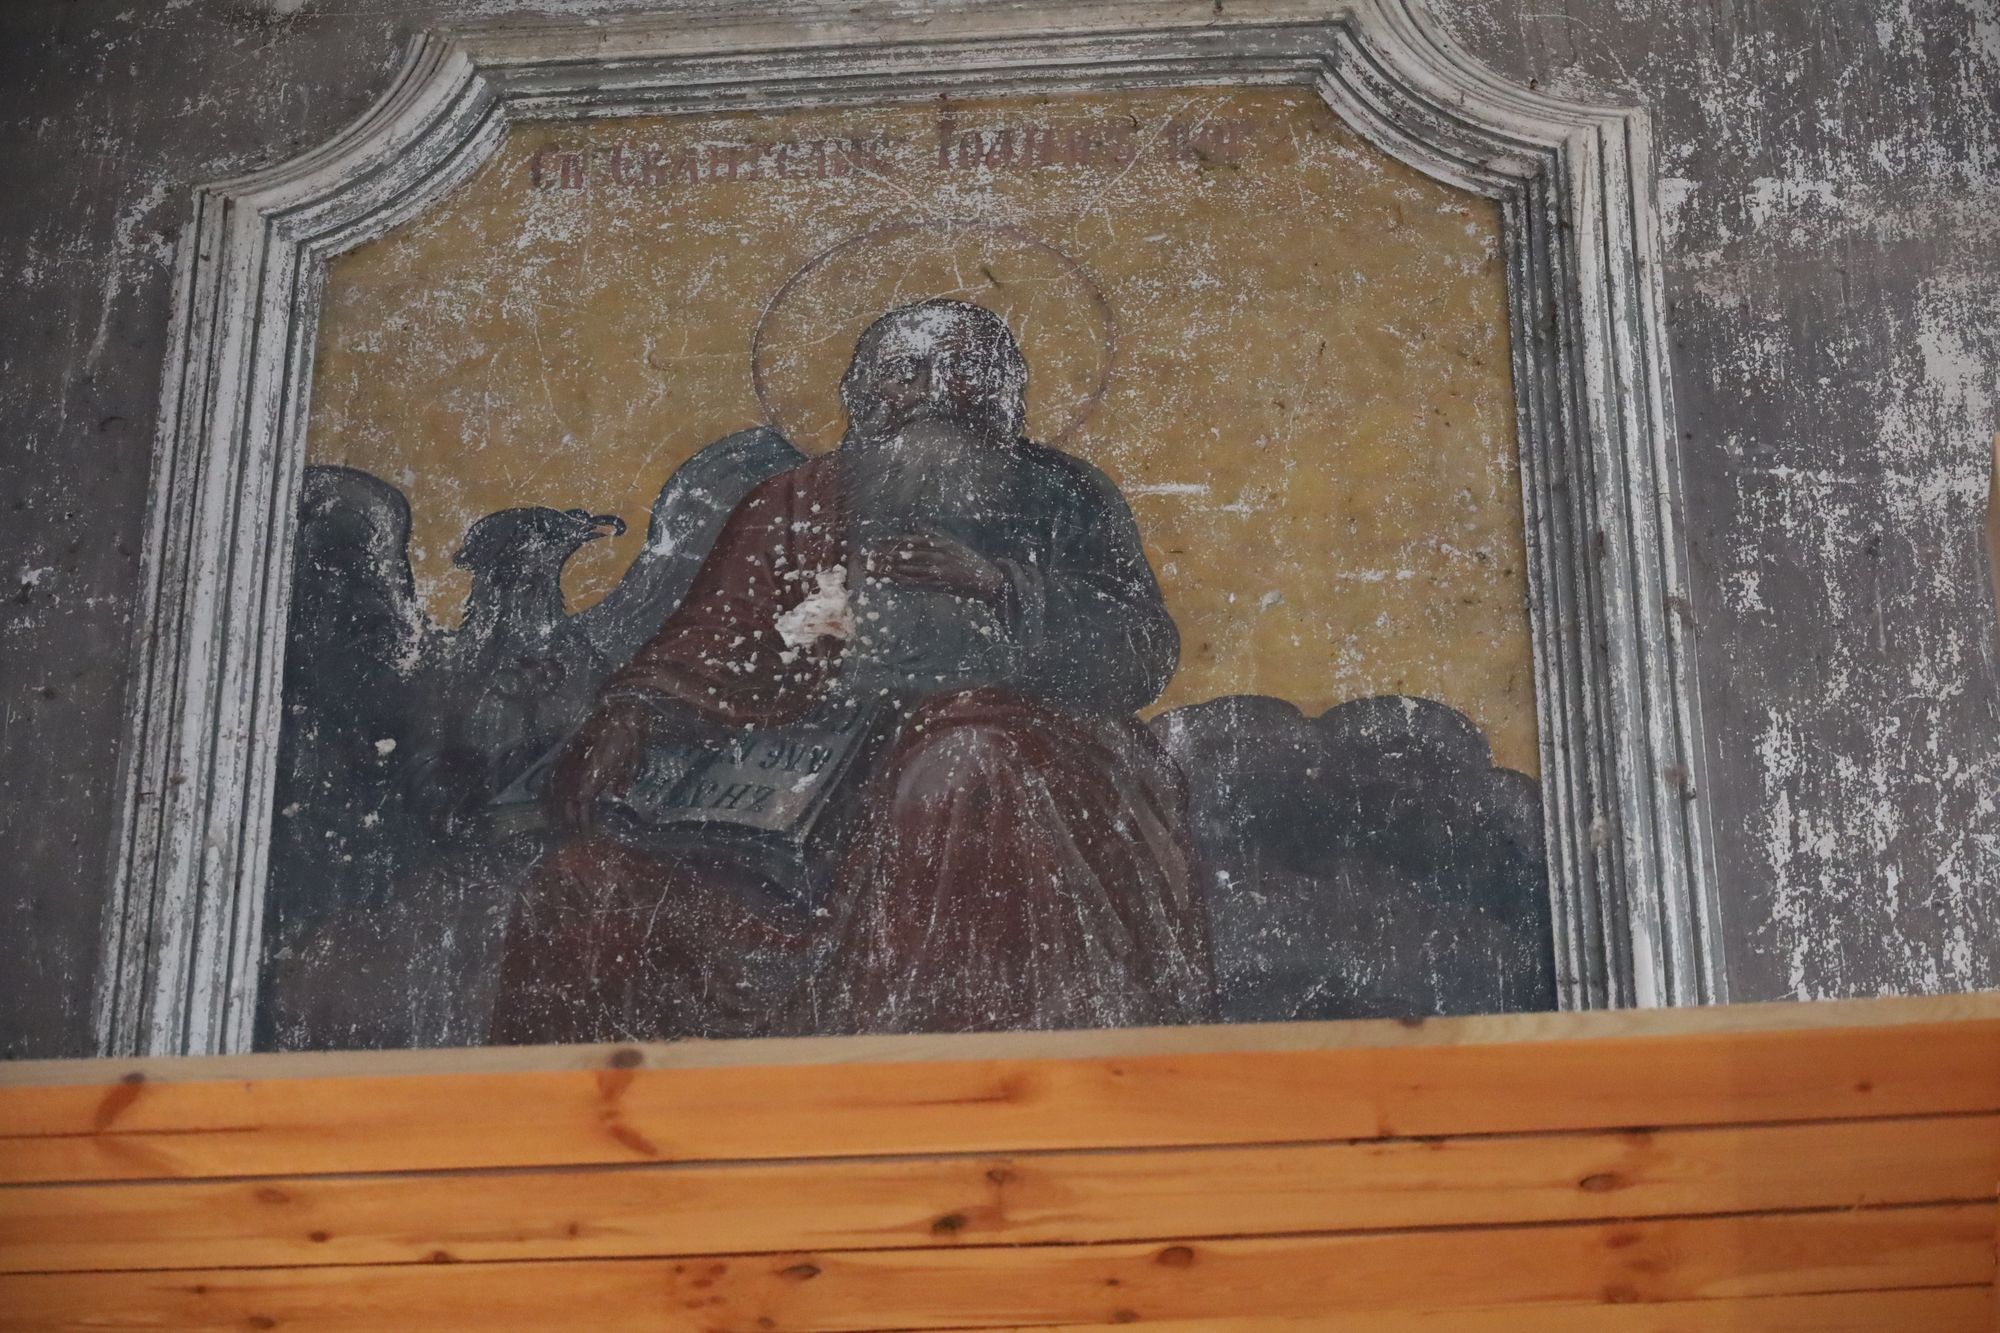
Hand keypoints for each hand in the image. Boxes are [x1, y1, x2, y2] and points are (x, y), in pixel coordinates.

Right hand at [547, 700, 645, 833]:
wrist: (618, 706)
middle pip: (565, 800)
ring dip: (554, 807)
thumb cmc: (629, 734)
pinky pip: (552, 773)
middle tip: (571, 834)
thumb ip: (622, 777)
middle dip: (567, 819)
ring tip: (554, 823)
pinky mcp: (566, 750)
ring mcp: (569, 758)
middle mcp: (577, 766)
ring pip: (554, 788)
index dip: (583, 820)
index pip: (582, 803)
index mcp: (593, 772)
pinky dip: (548, 788)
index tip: (586, 832)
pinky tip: (546, 798)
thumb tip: (618, 794)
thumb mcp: (632, 759)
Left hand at [863, 531, 1006, 605]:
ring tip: (873, 569)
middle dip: (884, 555)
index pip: (909, 540)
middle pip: (905, 554)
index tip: (876, 541)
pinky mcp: (938, 585)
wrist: (987, 579)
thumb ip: (934, 534)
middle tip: (868, 556)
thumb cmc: (969, 560)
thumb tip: (917, 524)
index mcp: (939, 543)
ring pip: (907, 569)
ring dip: (889, 570)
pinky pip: (916, 583)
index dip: (891, 541)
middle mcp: (936, 555)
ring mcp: (937, 571)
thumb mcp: (953, 543)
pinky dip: (902, 582)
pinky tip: (890, 582)